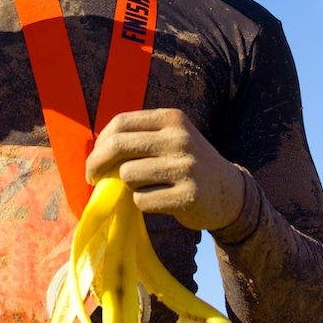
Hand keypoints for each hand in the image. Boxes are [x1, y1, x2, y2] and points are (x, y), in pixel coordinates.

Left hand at [85, 108, 245, 231]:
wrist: (230, 192)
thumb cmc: (188, 164)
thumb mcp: (172, 138)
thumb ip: (139, 138)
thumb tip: (96, 152)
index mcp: (172, 118)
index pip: (120, 123)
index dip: (100, 144)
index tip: (94, 160)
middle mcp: (179, 138)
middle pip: (119, 146)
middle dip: (97, 164)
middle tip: (92, 178)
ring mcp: (185, 167)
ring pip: (128, 175)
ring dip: (129, 186)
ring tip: (147, 188)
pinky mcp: (188, 196)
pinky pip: (142, 200)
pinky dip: (143, 203)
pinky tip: (160, 201)